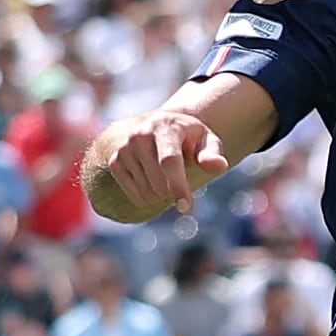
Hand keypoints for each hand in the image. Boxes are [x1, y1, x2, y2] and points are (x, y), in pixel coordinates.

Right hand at [86, 109, 224, 220]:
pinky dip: (148, 198)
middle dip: (174, 193)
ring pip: (147, 192)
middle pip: (159, 183)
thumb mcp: (206, 141)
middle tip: (182, 184)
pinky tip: (154, 184)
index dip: (178, 186)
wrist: (159, 128)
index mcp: (165, 127)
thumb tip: (220, 165)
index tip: (186, 208)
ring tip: (168, 178)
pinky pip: (134, 194)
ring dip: (162, 196)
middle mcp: (140, 135)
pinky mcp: (115, 161)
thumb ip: (212, 154)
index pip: (170, 161)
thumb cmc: (189, 139)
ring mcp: (124, 148)